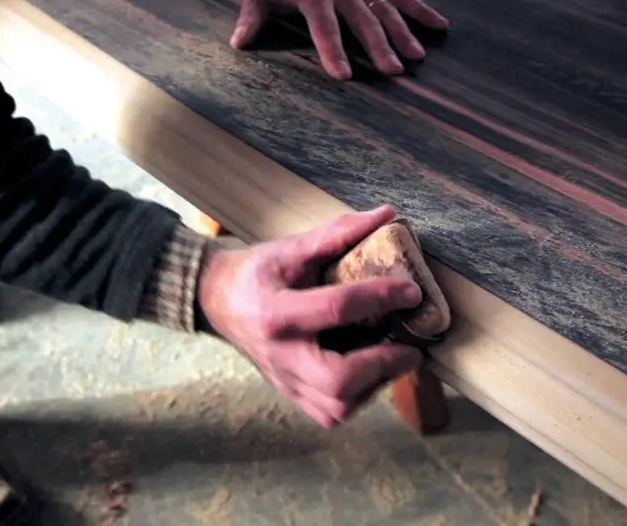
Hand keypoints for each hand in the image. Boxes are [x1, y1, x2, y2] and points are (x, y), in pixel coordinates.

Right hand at [197, 205, 423, 427]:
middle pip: (337, 382)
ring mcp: (284, 380)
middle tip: (409, 346)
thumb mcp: (290, 248)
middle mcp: (280, 355)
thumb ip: (337, 233)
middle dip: (383, 364)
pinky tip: (369, 371)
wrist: (215, 300)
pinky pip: (330, 412)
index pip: (336, 309)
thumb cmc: (256, 272)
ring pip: (337, 406)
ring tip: (392, 357)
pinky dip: (358, 396)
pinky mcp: (289, 393)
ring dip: (375, 384)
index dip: (380, 297)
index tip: (411, 291)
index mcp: (276, 313)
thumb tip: (386, 214)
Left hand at [231, 0, 448, 78]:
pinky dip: (421, 10)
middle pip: (363, 22)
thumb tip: (238, 43)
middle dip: (379, 47)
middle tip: (393, 71)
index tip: (345, 74)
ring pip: (386, 10)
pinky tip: (440, 26)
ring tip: (416, 58)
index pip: (325, 28)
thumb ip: (251, 18)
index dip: (334, 52)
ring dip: (402, 34)